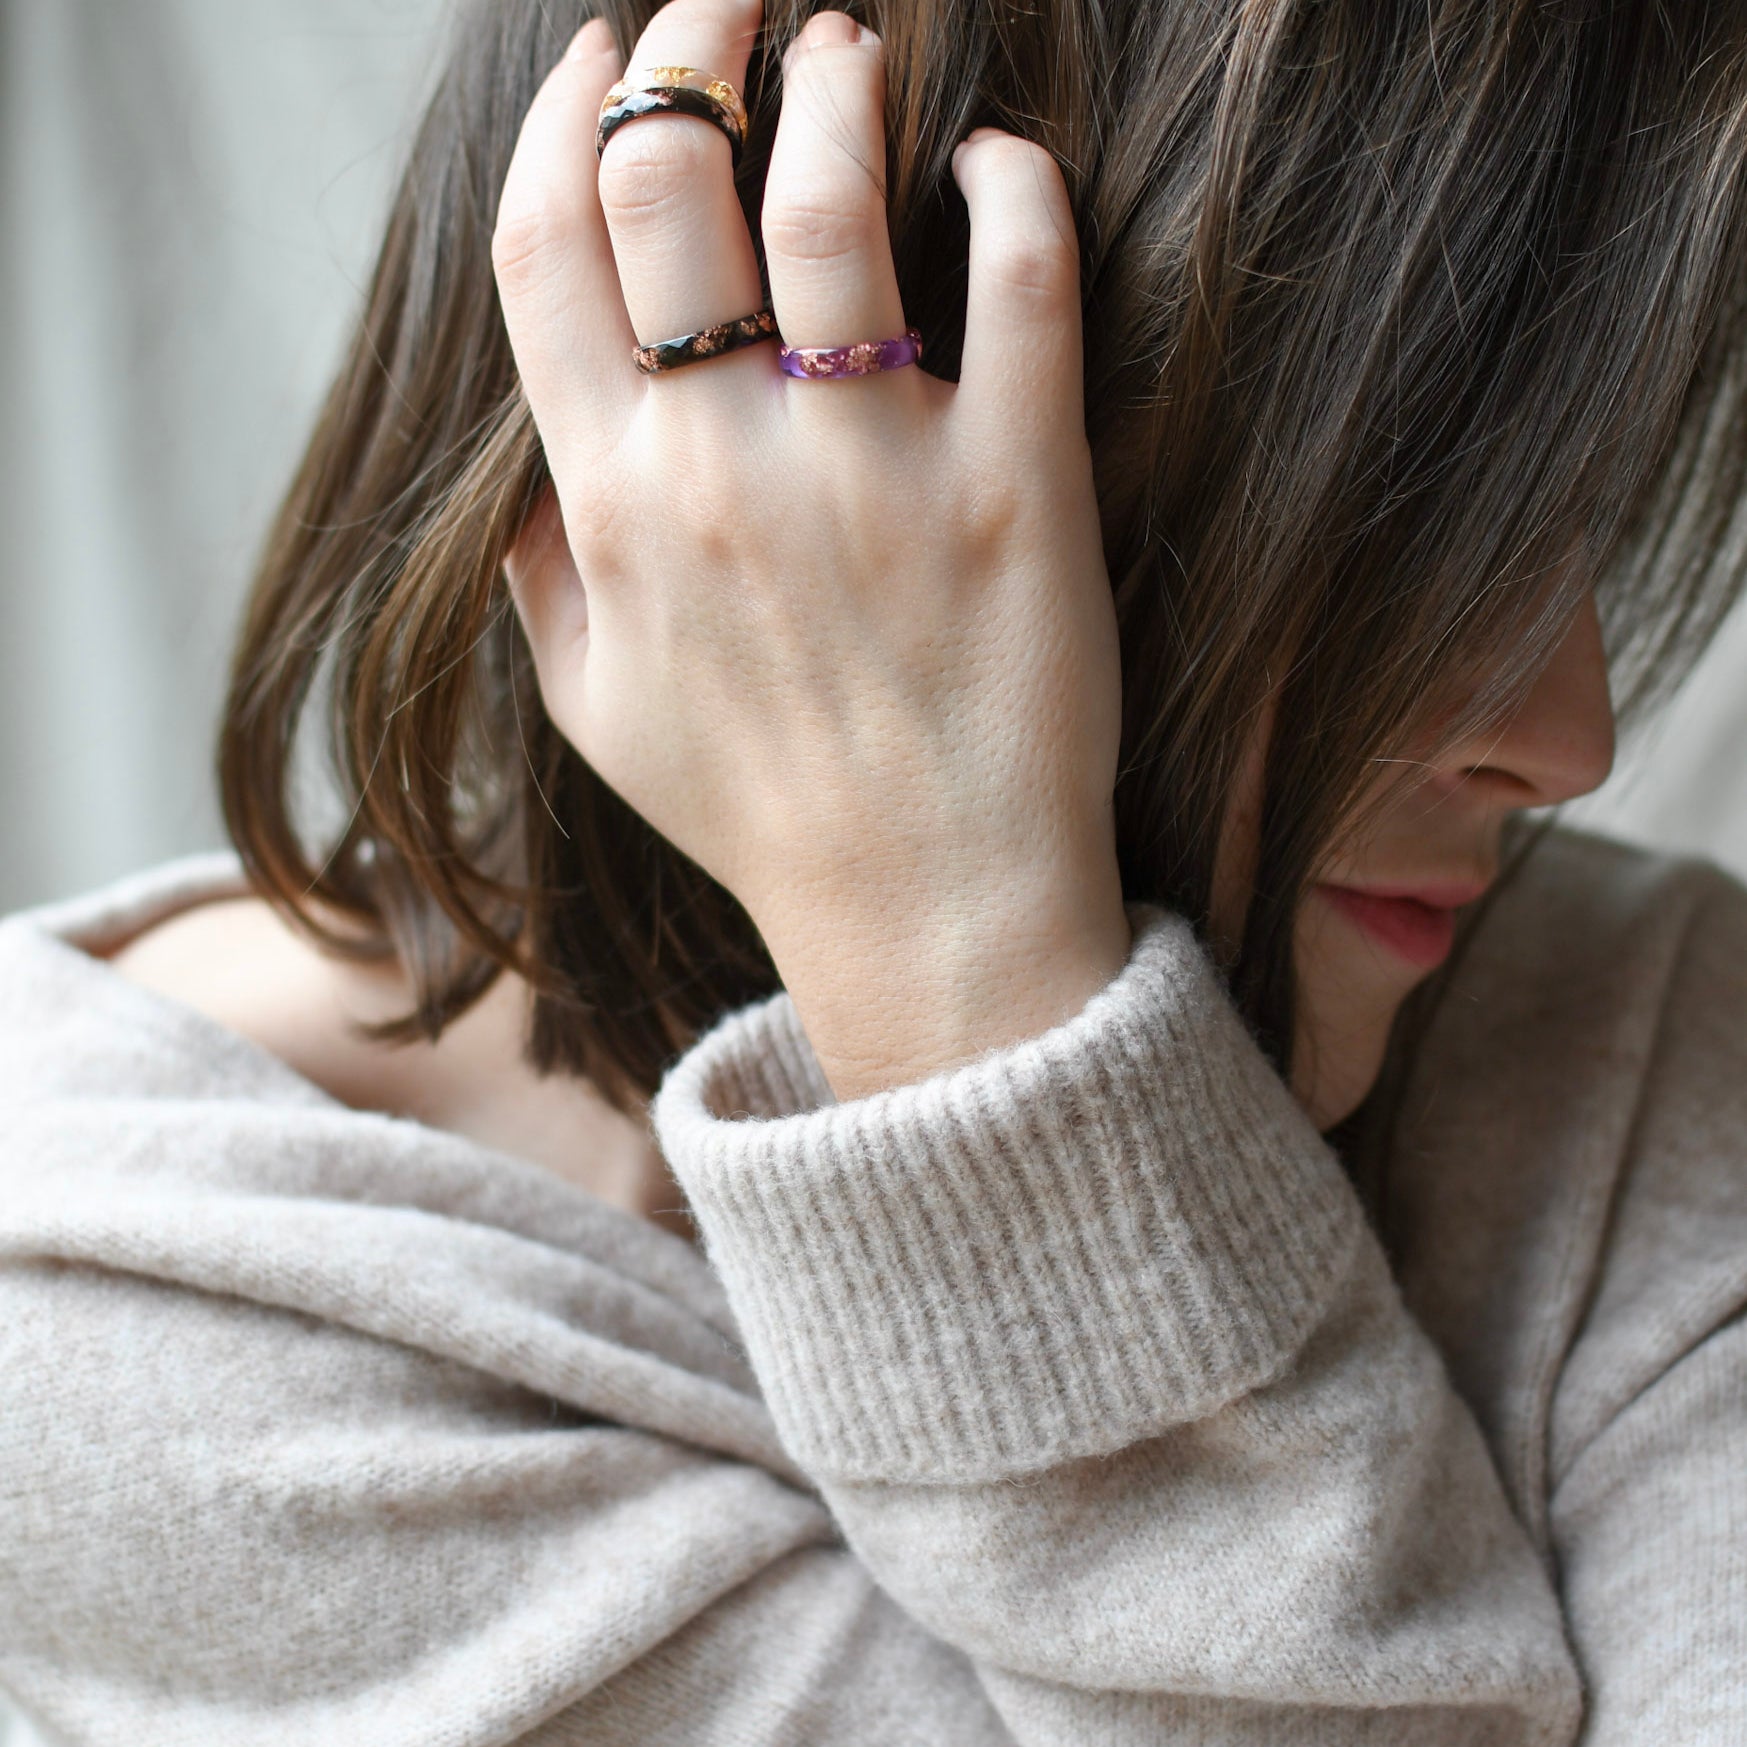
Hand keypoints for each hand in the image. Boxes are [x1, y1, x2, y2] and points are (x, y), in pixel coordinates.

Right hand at [494, 0, 1128, 1097]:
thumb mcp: (601, 713)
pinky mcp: (1020, 487)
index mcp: (615, 509)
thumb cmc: (763, 813)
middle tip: (727, 5)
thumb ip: (541, 576)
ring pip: (832, 197)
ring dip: (835, 80)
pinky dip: (1014, 185)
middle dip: (686, 41)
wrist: (929, 911)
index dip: (560, 116)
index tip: (592, 54)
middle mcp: (730, 471)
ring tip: (850, 46)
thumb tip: (526, 463)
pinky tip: (999, 160)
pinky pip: (1024, 280)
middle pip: (669, 178)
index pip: (547, 249)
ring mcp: (879, 472)